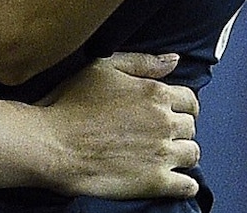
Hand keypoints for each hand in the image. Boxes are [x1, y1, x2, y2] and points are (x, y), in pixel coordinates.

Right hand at [36, 52, 200, 198]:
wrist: (53, 144)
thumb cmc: (70, 104)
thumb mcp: (102, 68)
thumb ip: (142, 62)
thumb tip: (175, 60)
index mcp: (155, 93)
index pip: (189, 99)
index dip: (181, 106)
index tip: (170, 113)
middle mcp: (164, 122)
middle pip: (190, 126)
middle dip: (179, 130)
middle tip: (161, 134)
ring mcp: (162, 153)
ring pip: (193, 153)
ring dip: (182, 154)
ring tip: (166, 156)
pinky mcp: (155, 181)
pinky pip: (187, 185)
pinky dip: (186, 184)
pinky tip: (175, 181)